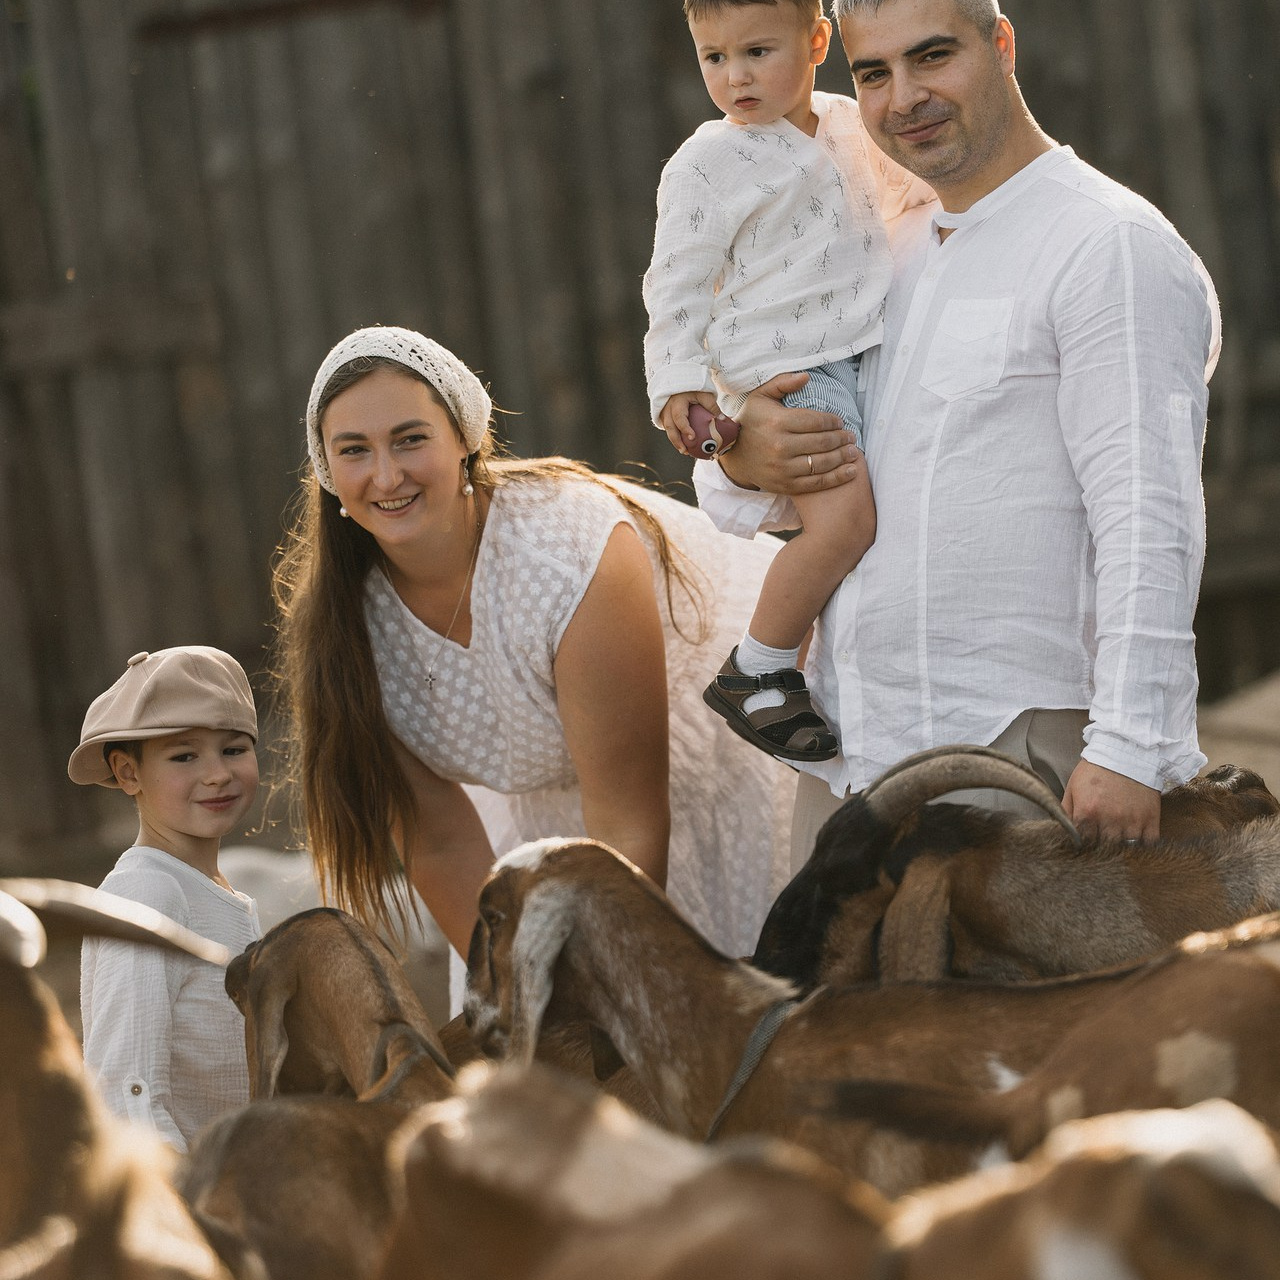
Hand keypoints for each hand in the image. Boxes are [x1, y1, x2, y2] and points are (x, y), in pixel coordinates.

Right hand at [659, 391, 721, 455]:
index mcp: (677, 401)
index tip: (693, 437)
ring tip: (685, 451)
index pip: (679, 417)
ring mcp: (664, 412)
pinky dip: (675, 437)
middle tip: (686, 451)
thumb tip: (723, 420)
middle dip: (677, 441)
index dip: (685, 428)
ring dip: (675, 442)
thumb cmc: (694, 388)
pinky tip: (683, 445)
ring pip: (667, 430)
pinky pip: (668, 429)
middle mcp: (668, 408)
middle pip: (670, 427)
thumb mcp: (704, 394)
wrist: (680, 382)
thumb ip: (712, 406)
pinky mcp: (665, 416)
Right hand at [718, 371, 862, 494]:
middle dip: (842, 439)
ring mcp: (783, 469)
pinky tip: (851, 471)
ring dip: (843, 457)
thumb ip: (782, 383)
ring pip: (823, 463)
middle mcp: (780, 446)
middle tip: (851, 436)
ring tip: (853, 451)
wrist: (733, 456)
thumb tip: (806, 377)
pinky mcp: (786, 485)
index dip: (833, 421)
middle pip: (823, 442)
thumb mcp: (760, 397)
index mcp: (777, 423)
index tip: (841, 421)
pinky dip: (837, 477)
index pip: (816, 421)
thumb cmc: (750, 422)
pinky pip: (817, 483)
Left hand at [1062, 760, 1160, 842]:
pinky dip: (1142, 848)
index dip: (1082, 846)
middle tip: (1101, 846)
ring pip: (1125, 850)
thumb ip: (1065, 811)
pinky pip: (1148, 845)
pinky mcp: (1150, 820)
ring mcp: (1132, 821)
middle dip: (1101, 849)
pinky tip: (1135, 843)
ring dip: (1121, 850)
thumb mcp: (1072, 787)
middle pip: (1104, 849)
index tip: (1084, 845)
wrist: (1126, 752)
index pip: (1082, 843)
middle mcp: (1110, 819)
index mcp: (1087, 812)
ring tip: (1117, 845)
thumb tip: (1062, 831)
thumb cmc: (1096, 769)